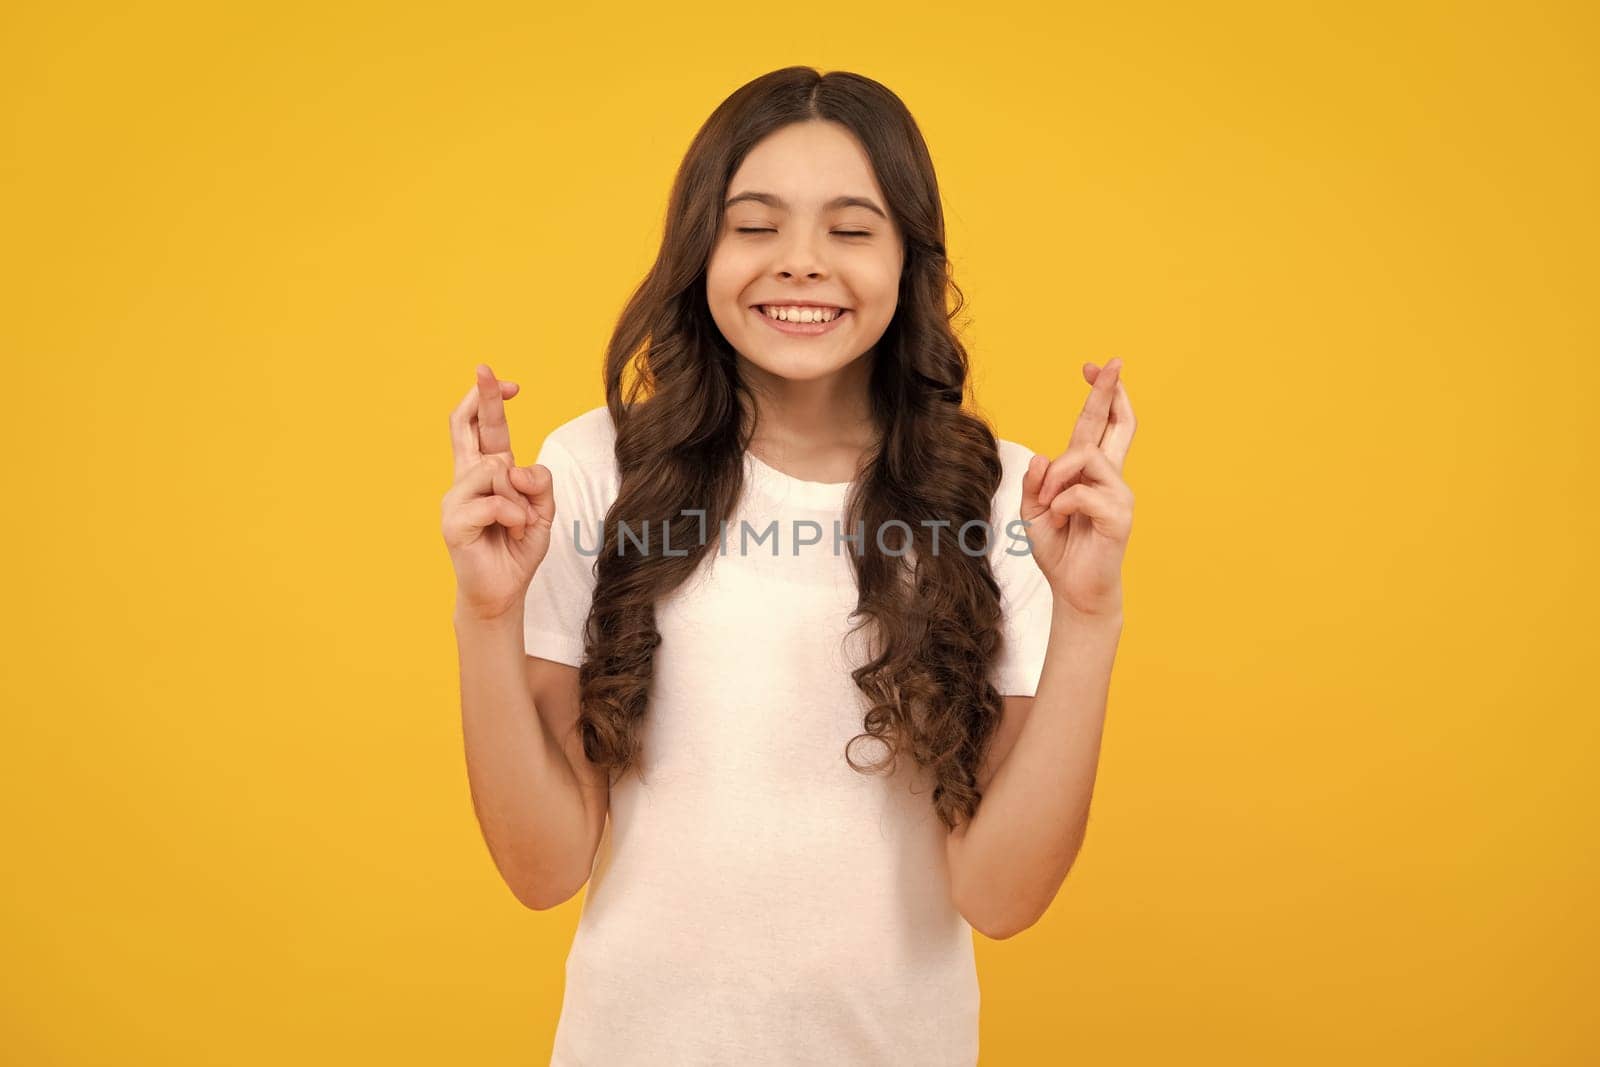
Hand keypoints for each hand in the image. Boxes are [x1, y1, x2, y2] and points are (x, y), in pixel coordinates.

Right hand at [440, 364, 556, 620]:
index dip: (491, 401)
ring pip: (495, 470)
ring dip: (520, 498)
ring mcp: (456, 498)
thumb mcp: (543, 510)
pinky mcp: (453, 521)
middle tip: (486, 370)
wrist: (502, 591)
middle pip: (466, 427)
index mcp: (487, 471)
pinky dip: (513, 516)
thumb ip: (539, 483)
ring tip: (517, 524)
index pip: (483, 428)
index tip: (509, 382)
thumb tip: (514, 467)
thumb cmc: (517, 547)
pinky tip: (511, 532)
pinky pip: (494, 501)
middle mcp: (466, 478)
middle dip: (481, 398)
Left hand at [1018, 357, 1137, 617]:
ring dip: (1058, 476)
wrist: (1073, 590)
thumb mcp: (1032, 513)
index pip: (1097, 425)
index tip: (1091, 367)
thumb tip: (1041, 457)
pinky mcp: (1120, 516)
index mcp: (1087, 473)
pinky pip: (1084, 493)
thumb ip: (1034, 484)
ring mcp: (1118, 495)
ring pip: (1087, 458)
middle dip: (1111, 391)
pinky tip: (1060, 519)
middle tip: (1111, 363)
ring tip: (1047, 503)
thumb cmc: (1058, 550)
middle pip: (1117, 425)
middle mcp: (1108, 478)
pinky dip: (1063, 503)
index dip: (1098, 395)